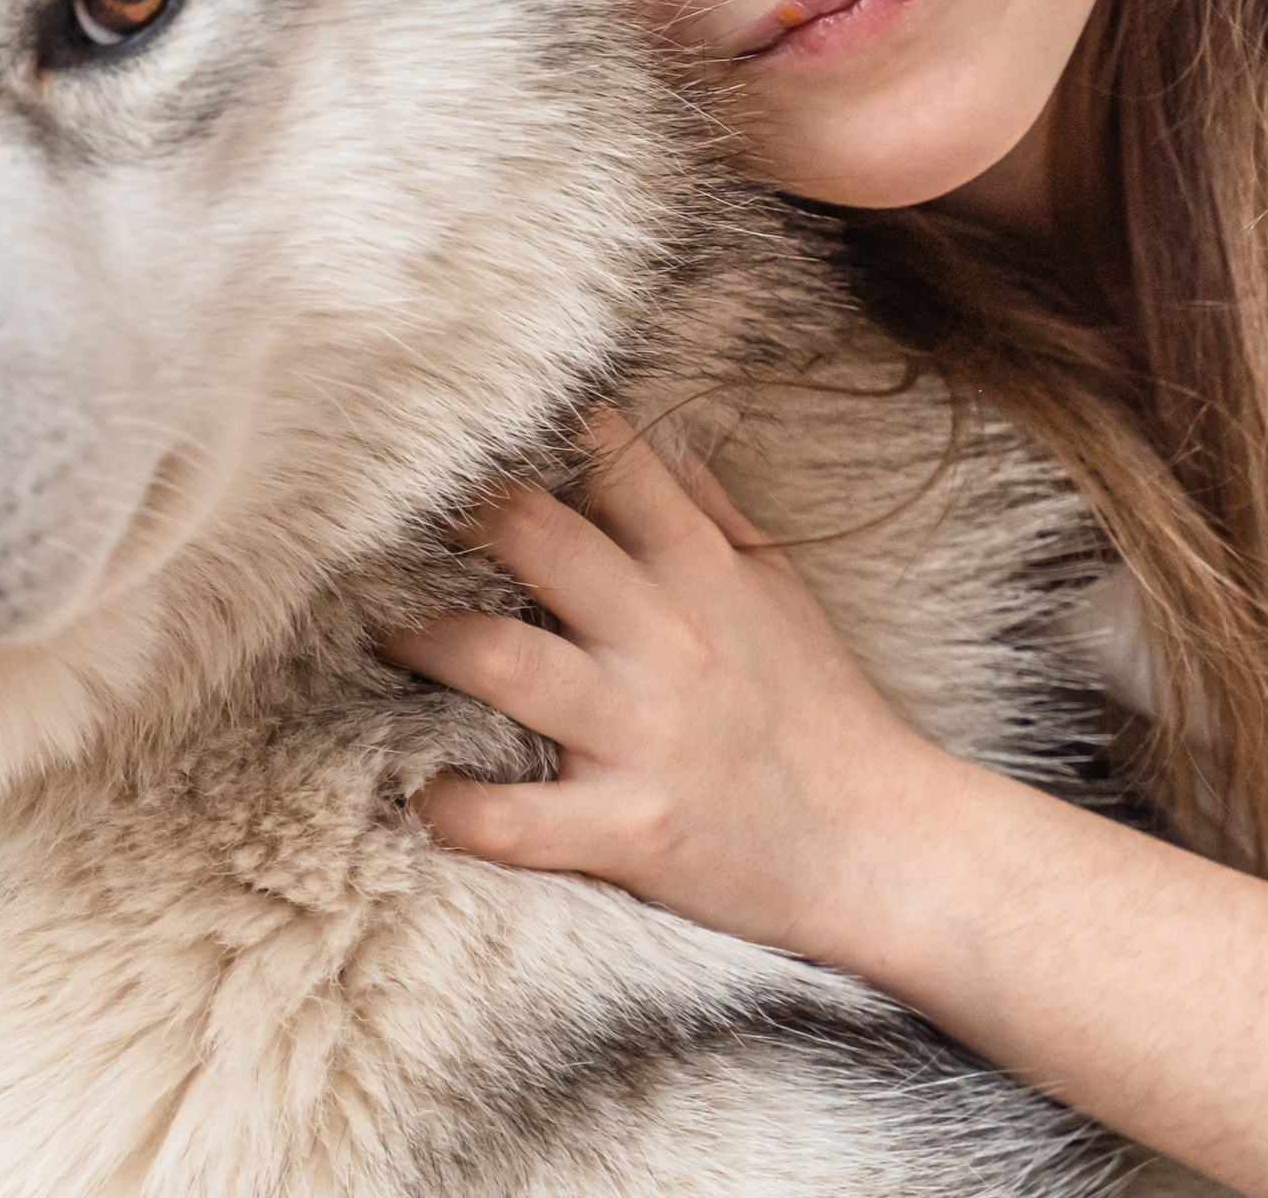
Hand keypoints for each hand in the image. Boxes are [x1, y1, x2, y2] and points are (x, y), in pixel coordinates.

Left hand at [382, 408, 961, 978]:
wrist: (883, 846)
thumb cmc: (823, 708)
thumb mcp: (779, 588)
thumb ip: (711, 509)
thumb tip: (659, 432)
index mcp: (700, 569)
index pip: (614, 462)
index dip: (542, 429)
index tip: (474, 422)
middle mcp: (663, 635)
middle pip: (537, 539)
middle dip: (461, 517)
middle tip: (394, 517)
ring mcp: (641, 731)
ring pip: (504, 660)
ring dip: (426, 641)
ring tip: (384, 632)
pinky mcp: (629, 826)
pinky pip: (517, 818)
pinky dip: (455, 808)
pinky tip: (416, 792)